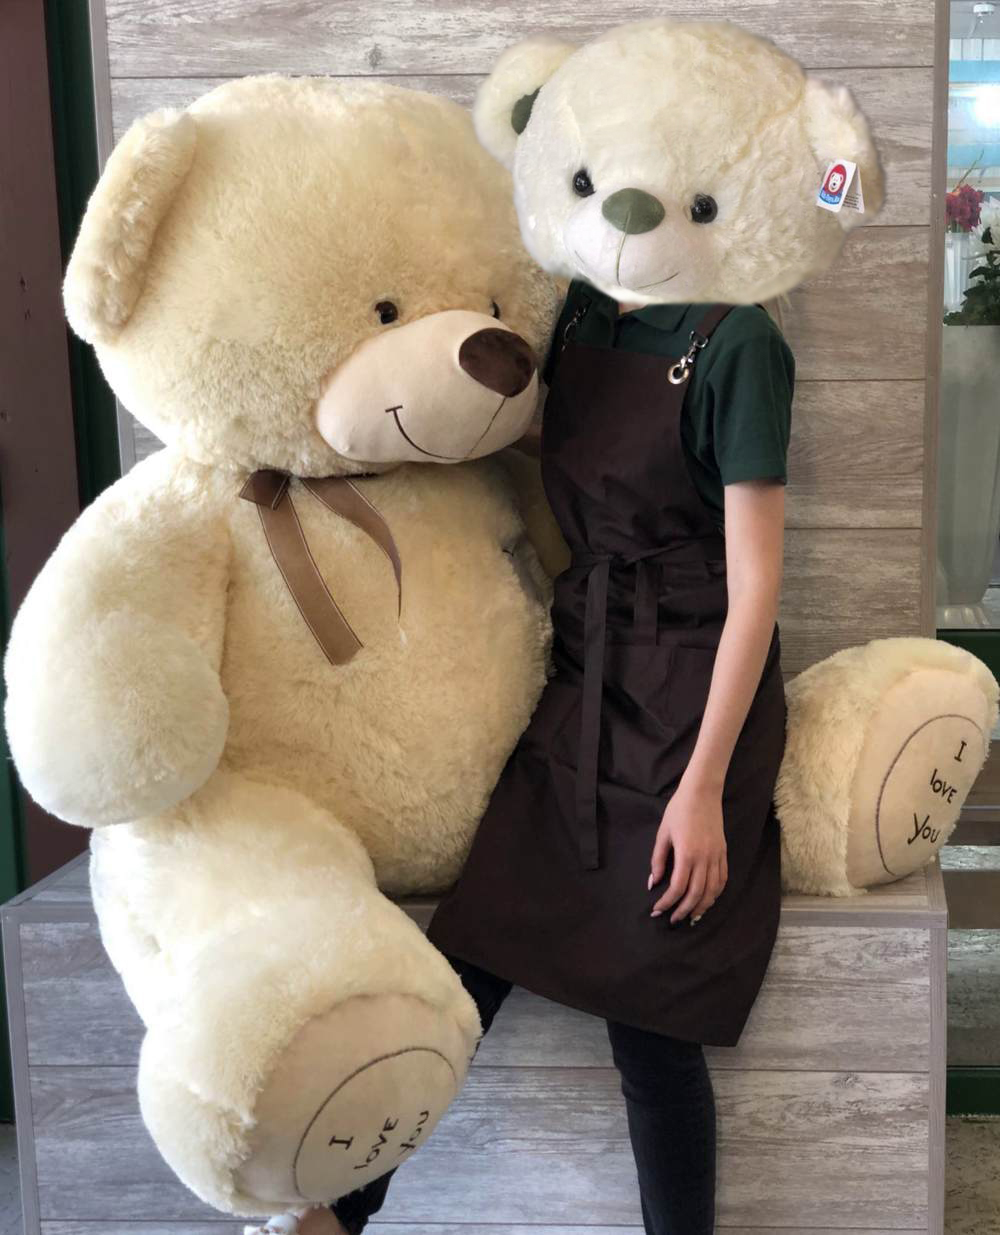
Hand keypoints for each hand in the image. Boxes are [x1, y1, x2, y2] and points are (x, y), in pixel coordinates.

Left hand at [648, 775, 727, 923]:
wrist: (702, 793)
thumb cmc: (678, 810)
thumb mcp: (663, 834)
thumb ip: (658, 860)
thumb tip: (653, 883)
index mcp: (687, 854)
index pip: (678, 887)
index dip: (667, 902)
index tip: (657, 910)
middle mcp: (704, 858)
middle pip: (696, 894)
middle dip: (683, 910)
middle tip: (673, 920)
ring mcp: (717, 856)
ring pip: (712, 890)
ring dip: (702, 906)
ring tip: (691, 916)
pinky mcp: (723, 853)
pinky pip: (722, 879)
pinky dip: (715, 893)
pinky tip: (707, 899)